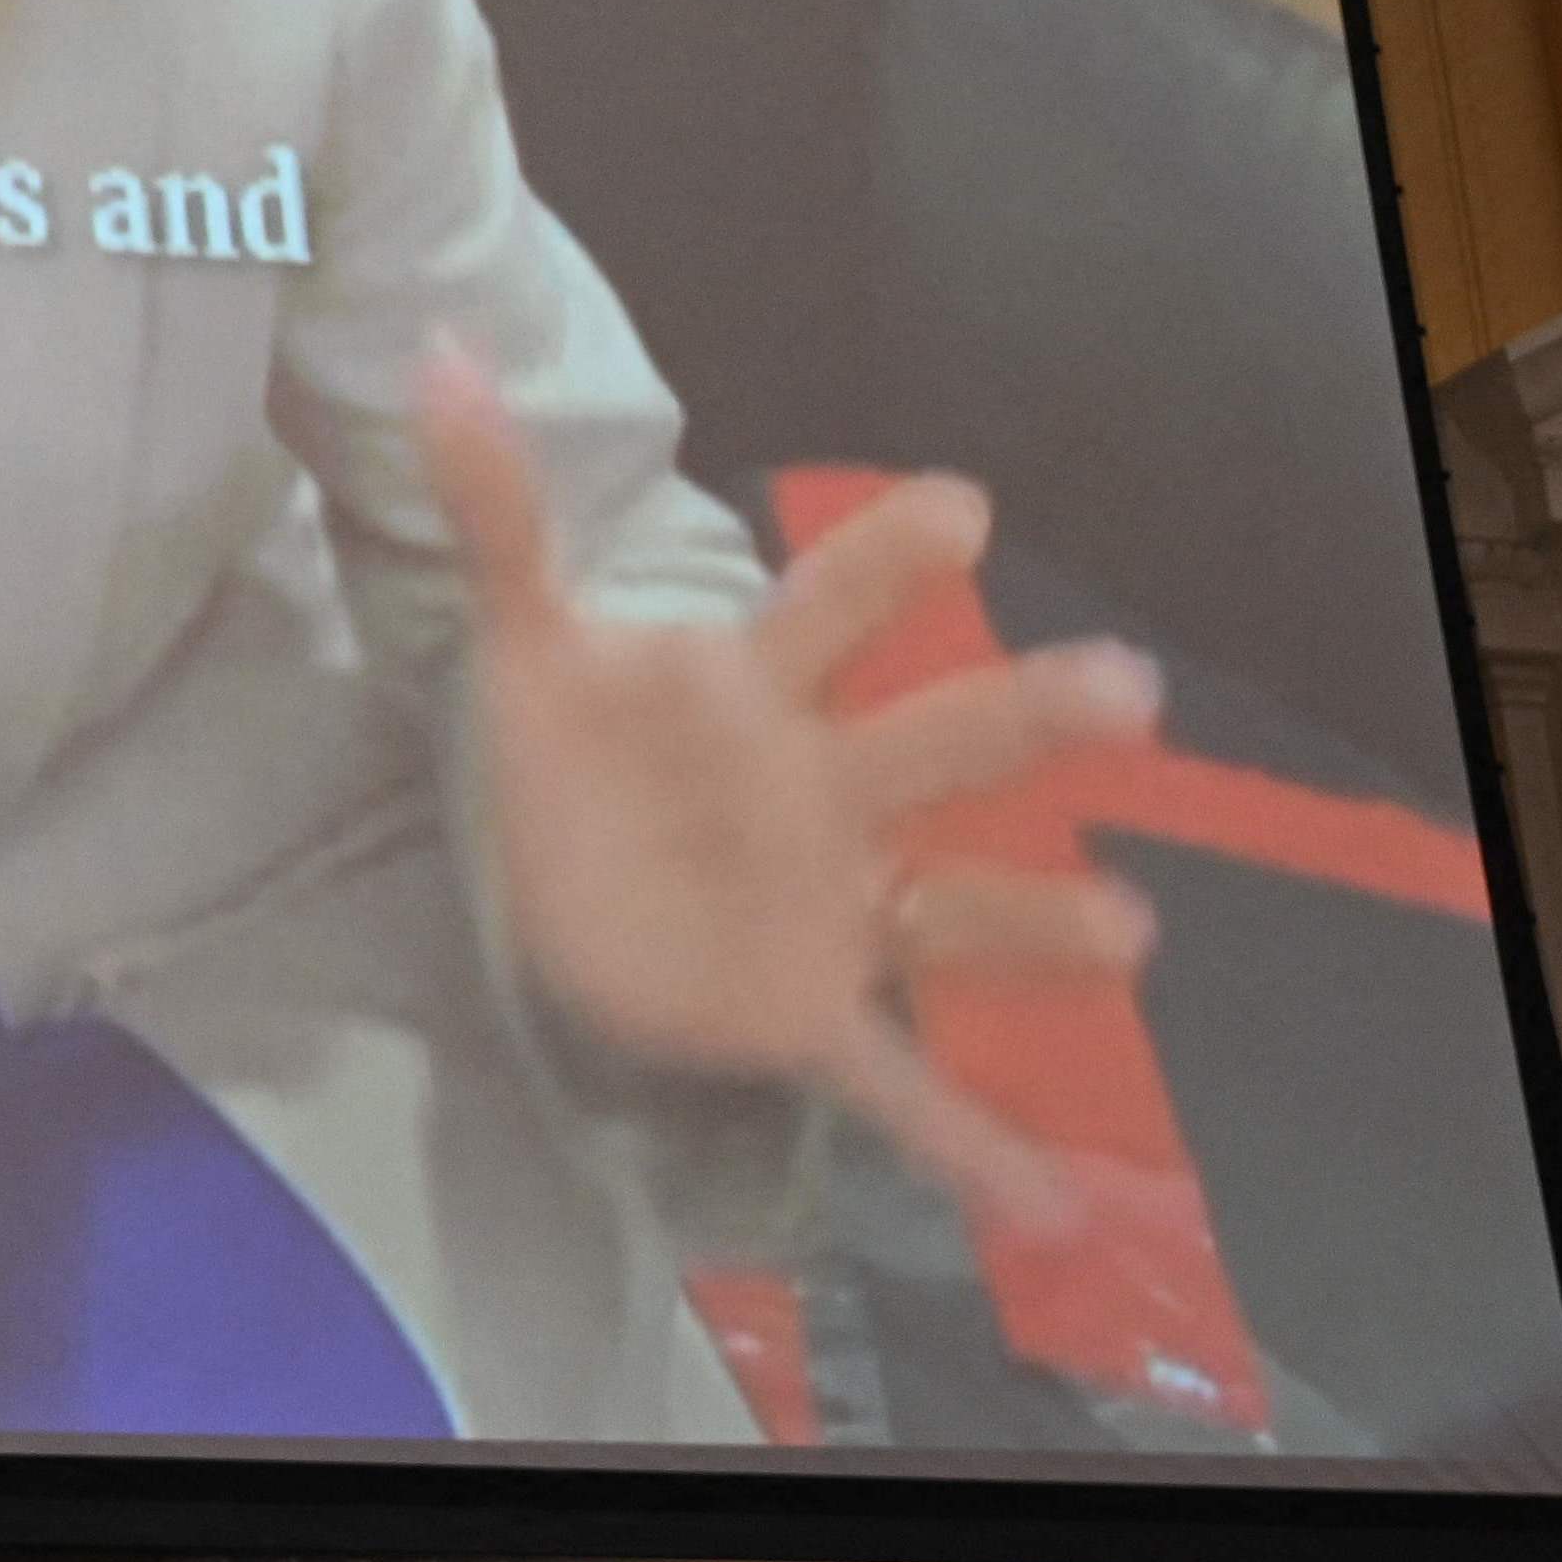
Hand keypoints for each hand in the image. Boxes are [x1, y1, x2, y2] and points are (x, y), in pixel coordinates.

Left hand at [409, 350, 1161, 1248]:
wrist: (569, 887)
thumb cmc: (586, 752)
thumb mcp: (525, 643)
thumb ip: (492, 509)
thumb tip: (434, 357)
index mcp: (753, 695)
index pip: (825, 612)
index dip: (885, 563)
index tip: (959, 508)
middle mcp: (825, 793)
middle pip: (931, 745)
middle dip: (1023, 720)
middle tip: (1122, 689)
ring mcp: (833, 908)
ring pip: (955, 908)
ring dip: (1042, 923)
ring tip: (1128, 931)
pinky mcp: (811, 1015)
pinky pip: (900, 1082)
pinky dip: (974, 1145)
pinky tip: (1048, 1203)